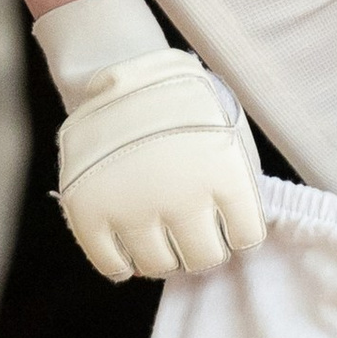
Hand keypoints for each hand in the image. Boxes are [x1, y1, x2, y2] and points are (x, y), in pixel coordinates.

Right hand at [34, 0, 266, 280]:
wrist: (122, 70)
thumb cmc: (184, 105)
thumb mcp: (229, 132)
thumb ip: (242, 183)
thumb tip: (243, 231)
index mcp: (224, 173)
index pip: (246, 238)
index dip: (238, 233)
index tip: (227, 222)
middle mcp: (180, 195)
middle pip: (203, 259)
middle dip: (202, 248)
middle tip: (193, 232)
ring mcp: (132, 205)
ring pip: (159, 267)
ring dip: (165, 257)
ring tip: (161, 234)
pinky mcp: (90, 211)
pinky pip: (112, 265)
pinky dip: (123, 264)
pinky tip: (129, 244)